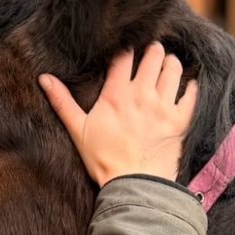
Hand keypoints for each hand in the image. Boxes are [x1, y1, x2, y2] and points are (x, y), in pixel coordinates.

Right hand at [39, 44, 197, 186]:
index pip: (124, 55)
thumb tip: (43, 78)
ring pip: (173, 68)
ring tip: (167, 65)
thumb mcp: (78, 131)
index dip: (127, 48)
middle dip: (152, 50)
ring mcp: (163, 106)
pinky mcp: (179, 120)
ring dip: (170, 63)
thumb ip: (62, 102)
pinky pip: (191, 93)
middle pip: (153, 55)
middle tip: (150, 53)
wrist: (133, 186)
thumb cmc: (103, 160)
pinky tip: (186, 85)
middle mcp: (142, 94)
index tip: (127, 49)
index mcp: (116, 94)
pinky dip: (190, 86)